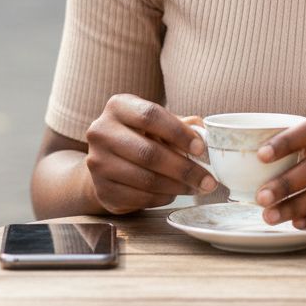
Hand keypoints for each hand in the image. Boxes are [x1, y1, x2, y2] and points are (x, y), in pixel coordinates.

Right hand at [84, 95, 216, 213]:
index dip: (179, 133)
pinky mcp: (101, 190)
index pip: (151, 116)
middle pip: (149, 153)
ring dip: (177, 186)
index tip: (201, 149)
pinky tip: (174, 194)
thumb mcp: (157, 122)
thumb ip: (182, 124)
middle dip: (185, 169)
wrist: (107, 161)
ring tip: (197, 188)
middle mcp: (101, 132)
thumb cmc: (140, 136)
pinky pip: (139, 198)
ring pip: (146, 179)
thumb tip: (205, 134)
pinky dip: (163, 198)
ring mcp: (98, 163)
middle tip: (208, 180)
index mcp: (118, 106)